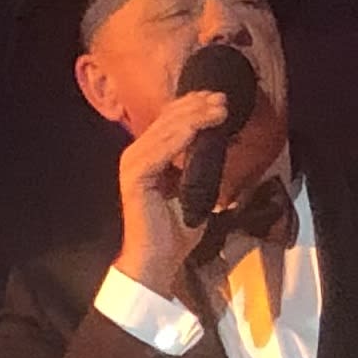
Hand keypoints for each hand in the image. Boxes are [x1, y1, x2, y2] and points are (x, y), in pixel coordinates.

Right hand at [111, 88, 230, 298]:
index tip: (219, 99)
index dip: (194, 106)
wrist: (159, 259)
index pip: (170, 121)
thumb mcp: (196, 190)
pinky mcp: (136, 175)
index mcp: (149, 155)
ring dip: (194, 116)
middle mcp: (137, 154)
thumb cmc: (177, 229)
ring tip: (219, 108)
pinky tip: (200, 126)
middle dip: (198, 106)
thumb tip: (223, 145)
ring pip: (167, 130)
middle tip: (223, 98)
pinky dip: (182, 136)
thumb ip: (202, 167)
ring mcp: (133, 163)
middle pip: (168, 120)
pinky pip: (161, 149)